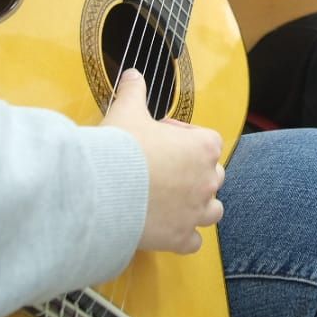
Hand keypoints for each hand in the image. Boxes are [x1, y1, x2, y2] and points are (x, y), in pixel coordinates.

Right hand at [101, 70, 224, 254]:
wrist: (103, 191)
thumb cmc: (120, 149)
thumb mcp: (127, 111)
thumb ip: (134, 91)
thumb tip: (132, 74)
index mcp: (202, 148)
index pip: (209, 141)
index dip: (186, 139)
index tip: (163, 138)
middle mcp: (206, 180)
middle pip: (213, 175)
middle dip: (194, 173)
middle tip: (164, 170)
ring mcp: (196, 212)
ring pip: (212, 211)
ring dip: (198, 206)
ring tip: (172, 201)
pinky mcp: (180, 238)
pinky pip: (194, 242)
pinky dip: (184, 238)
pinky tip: (167, 230)